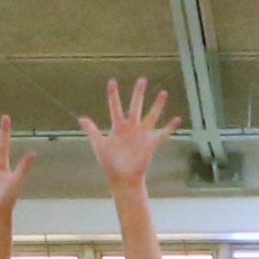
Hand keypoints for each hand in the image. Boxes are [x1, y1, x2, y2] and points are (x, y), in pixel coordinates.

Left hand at [78, 76, 176, 190]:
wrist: (122, 179)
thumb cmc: (109, 163)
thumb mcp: (99, 145)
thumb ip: (92, 131)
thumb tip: (81, 118)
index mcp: (118, 127)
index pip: (115, 107)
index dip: (113, 95)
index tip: (112, 81)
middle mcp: (131, 128)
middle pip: (135, 106)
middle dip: (138, 94)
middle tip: (142, 79)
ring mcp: (142, 135)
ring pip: (151, 116)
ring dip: (157, 105)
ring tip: (163, 93)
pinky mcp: (150, 144)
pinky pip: (162, 134)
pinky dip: (170, 127)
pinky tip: (178, 118)